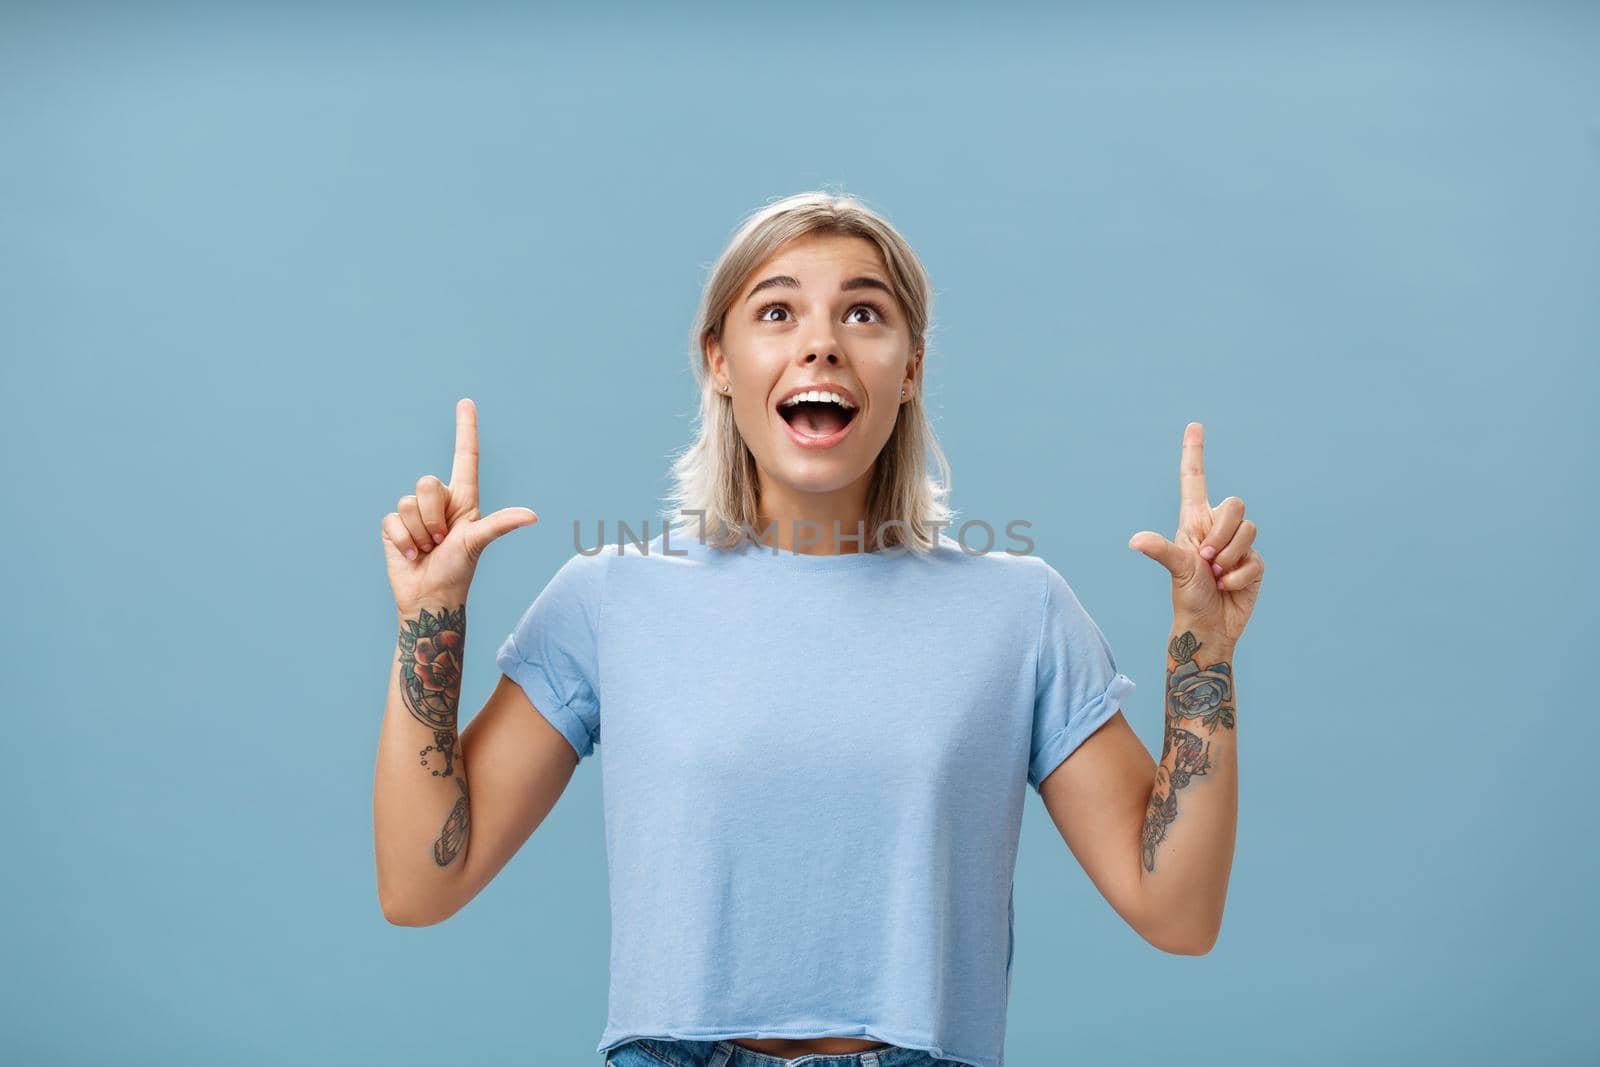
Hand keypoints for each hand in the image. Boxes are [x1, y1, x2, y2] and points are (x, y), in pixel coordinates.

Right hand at [380, 398, 537, 612]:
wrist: (430, 598)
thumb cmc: (459, 570)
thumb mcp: (479, 542)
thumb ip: (500, 524)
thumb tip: (533, 515)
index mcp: (464, 499)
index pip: (464, 457)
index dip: (466, 429)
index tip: (467, 402)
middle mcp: (439, 502)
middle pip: (428, 484)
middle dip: (434, 517)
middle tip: (442, 540)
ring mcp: (415, 513)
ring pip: (408, 503)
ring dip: (420, 532)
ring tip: (428, 549)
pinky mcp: (394, 526)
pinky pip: (392, 520)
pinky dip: (403, 541)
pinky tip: (412, 554)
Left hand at [1127, 422, 1263, 646]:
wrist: (1209, 627)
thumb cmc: (1187, 598)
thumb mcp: (1176, 571)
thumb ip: (1162, 551)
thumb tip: (1135, 541)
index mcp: (1194, 521)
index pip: (1195, 480)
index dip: (1194, 453)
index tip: (1194, 425)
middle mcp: (1216, 528)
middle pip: (1235, 505)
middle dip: (1222, 533)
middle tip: (1206, 560)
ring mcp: (1237, 545)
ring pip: (1249, 529)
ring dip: (1230, 557)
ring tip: (1216, 575)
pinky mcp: (1254, 562)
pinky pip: (1255, 558)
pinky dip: (1240, 575)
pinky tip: (1229, 587)